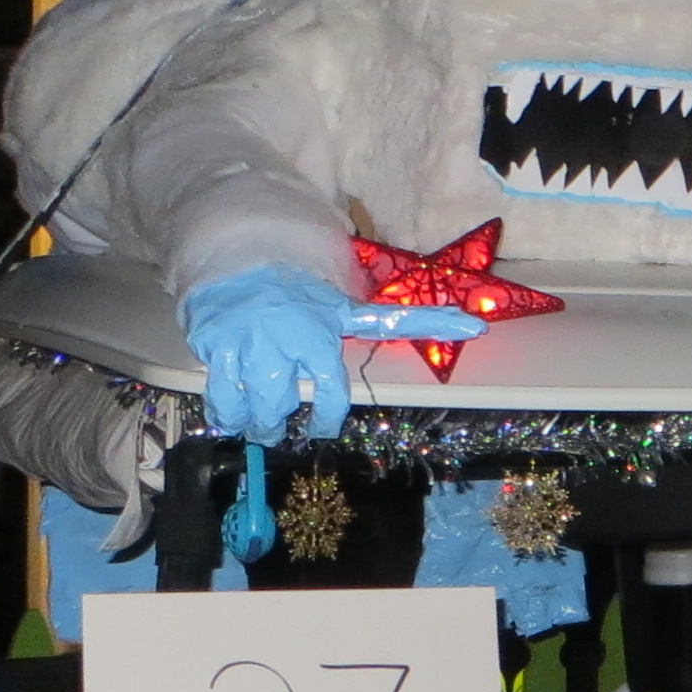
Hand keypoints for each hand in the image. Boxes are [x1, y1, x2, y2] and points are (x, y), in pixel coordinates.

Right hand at [181, 263, 482, 439]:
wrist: (244, 262)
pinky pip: (219, 395)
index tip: (323, 429)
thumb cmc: (305, 297)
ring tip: (257, 421)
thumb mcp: (353, 309)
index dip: (326, 421)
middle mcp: (285, 341)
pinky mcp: (216, 345)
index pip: (331, 394)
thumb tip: (475, 325)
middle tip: (280, 425)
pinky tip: (230, 411)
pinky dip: (224, 412)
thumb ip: (409, 322)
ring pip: (249, 407)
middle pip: (282, 407)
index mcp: (323, 335)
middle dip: (280, 424)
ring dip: (253, 423)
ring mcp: (247, 344)